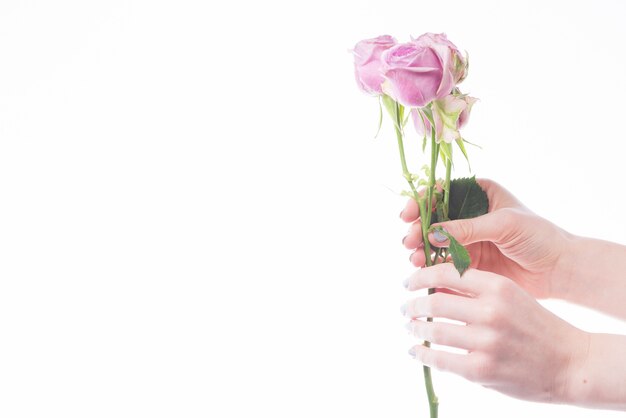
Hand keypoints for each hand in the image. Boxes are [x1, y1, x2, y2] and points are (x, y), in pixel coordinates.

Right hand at [400, 178, 572, 298]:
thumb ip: (467, 228)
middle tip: (410, 242)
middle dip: (418, 229)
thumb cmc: (539, 236)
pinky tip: (424, 270)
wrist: (559, 270)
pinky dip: (431, 266)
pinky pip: (443, 262)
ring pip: (433, 241)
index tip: (408, 214)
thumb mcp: (503, 225)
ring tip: (416, 260)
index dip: (420, 202)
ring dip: (421, 249)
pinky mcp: (467, 261)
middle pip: (432, 217)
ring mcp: (466, 238)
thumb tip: (431, 233)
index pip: (441, 192)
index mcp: (478, 193)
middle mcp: (468, 214)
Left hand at [401, 263, 587, 402]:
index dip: (420, 276)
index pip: (446, 273)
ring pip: (434, 331)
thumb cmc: (536, 326)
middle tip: (406, 308)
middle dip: (413, 306)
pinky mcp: (483, 370)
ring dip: (416, 329)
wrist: (571, 363)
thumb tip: (432, 289)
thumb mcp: (510, 296)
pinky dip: (423, 354)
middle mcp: (491, 312)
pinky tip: (416, 351)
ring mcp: (487, 342)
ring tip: (411, 327)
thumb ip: (475, 291)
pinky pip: (441, 359)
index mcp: (498, 286)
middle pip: (434, 303)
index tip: (408, 283)